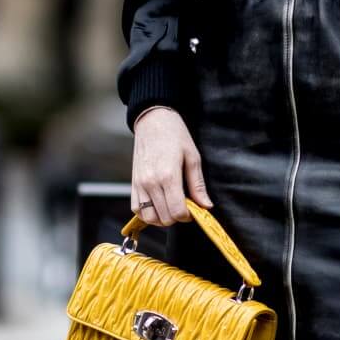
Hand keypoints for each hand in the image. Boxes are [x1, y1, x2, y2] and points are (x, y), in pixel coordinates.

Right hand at [130, 106, 211, 226]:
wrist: (153, 121)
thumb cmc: (175, 135)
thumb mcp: (193, 157)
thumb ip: (198, 185)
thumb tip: (206, 206)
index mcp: (168, 176)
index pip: (177, 212)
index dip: (188, 216)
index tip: (193, 208)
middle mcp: (151, 183)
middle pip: (165, 218)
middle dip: (177, 216)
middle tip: (184, 204)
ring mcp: (139, 184)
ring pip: (149, 218)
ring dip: (162, 217)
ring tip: (171, 206)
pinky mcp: (133, 184)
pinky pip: (137, 210)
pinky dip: (148, 213)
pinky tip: (158, 205)